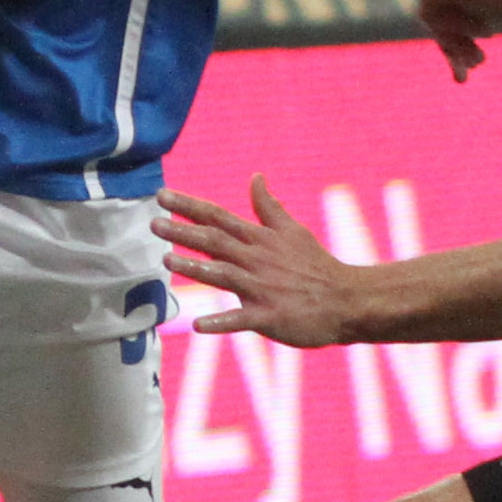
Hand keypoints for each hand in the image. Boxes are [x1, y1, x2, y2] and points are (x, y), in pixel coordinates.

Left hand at [157, 178, 363, 345]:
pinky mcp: (270, 317)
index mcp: (260, 240)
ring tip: (167, 261)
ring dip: (196, 268)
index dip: (189, 206)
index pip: (218, 218)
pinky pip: (242, 319)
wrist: (347, 300)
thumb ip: (269, 207)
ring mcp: (262, 289)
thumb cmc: (317, 266)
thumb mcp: (293, 231)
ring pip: (224, 275)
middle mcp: (257, 260)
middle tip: (153, 224)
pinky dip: (221, 322)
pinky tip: (198, 325)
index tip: (162, 196)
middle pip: (215, 242)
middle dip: (183, 232)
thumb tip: (256, 177)